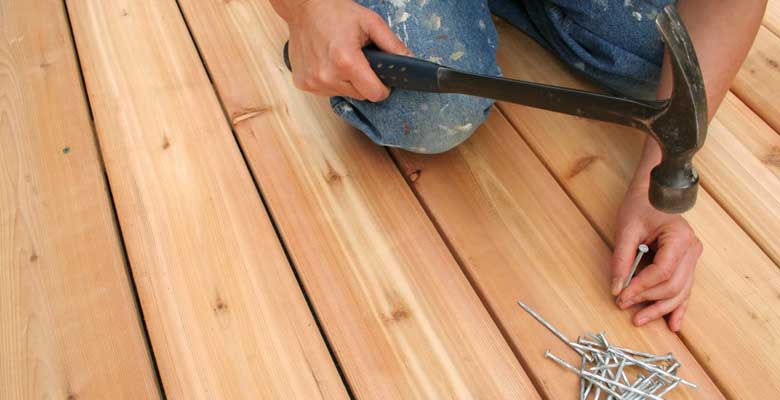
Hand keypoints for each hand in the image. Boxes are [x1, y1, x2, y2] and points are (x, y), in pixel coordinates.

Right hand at [286, 0, 410, 101]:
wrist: (304, 8)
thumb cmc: (336, 12)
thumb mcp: (371, 23)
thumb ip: (392, 45)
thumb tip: (410, 61)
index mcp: (346, 61)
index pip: (375, 94)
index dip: (382, 87)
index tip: (381, 78)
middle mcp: (328, 76)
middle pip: (361, 95)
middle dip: (364, 82)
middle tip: (358, 60)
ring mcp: (313, 82)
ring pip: (344, 94)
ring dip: (347, 82)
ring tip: (341, 59)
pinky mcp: (303, 83)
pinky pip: (327, 91)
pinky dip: (331, 81)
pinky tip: (328, 63)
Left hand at [610, 182, 702, 331]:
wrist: (655, 192)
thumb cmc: (641, 205)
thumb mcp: (626, 229)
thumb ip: (622, 259)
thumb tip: (617, 288)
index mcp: (680, 238)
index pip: (663, 271)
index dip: (642, 287)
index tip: (622, 296)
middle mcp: (692, 249)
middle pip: (673, 285)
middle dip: (649, 300)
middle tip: (624, 306)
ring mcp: (693, 258)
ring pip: (680, 291)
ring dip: (660, 308)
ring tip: (640, 319)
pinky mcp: (687, 263)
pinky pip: (684, 289)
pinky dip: (678, 307)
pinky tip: (673, 324)